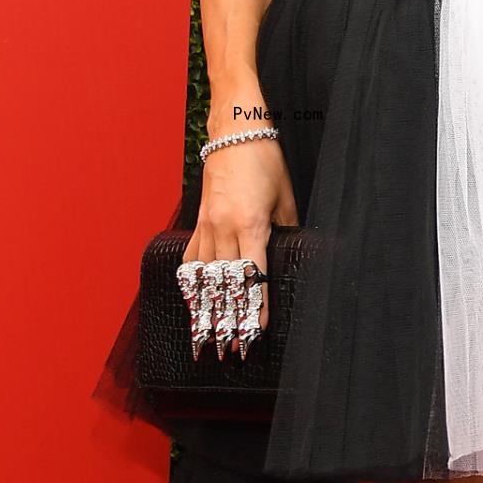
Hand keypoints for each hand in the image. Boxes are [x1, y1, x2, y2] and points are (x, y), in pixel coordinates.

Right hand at [184, 128, 297, 334]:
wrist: (235, 131)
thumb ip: (287, 231)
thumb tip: (290, 257)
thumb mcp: (287, 198)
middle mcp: (225, 228)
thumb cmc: (266, 161)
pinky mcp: (199, 220)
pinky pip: (193, 258)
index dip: (255, 308)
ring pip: (206, 276)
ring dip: (207, 309)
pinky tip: (192, 301)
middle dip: (228, 320)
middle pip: (227, 284)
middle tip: (228, 351)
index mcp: (251, 224)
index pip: (255, 276)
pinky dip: (192, 282)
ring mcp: (207, 225)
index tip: (255, 334)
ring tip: (205, 338)